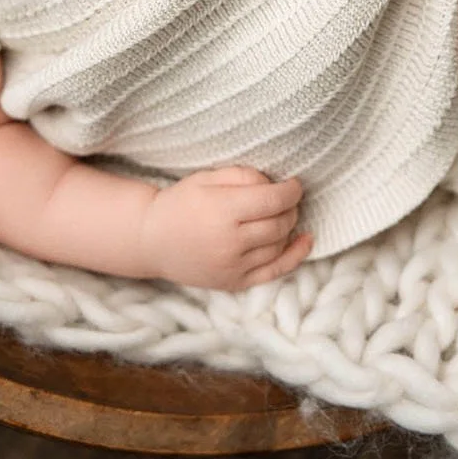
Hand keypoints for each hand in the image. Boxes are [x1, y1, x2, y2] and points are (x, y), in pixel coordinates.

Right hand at [139, 165, 314, 289]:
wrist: (152, 240)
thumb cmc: (181, 203)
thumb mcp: (207, 178)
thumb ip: (244, 176)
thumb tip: (276, 184)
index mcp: (222, 210)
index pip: (273, 200)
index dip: (291, 190)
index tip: (294, 184)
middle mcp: (230, 241)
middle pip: (280, 223)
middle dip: (290, 207)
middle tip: (286, 198)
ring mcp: (233, 266)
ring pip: (279, 244)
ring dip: (288, 227)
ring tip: (282, 215)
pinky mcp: (233, 282)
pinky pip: (275, 271)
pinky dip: (295, 256)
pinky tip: (306, 241)